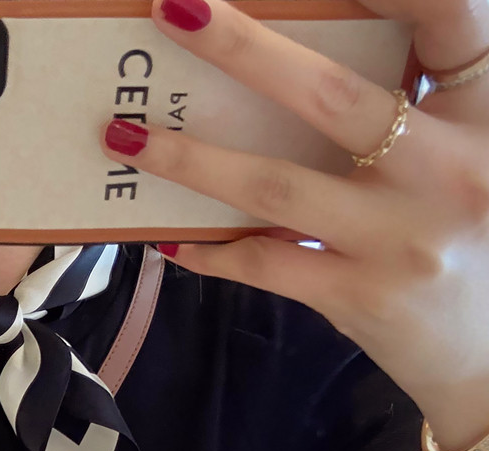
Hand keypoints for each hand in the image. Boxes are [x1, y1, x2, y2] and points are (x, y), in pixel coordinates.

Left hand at [100, 0, 488, 449]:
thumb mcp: (472, 156)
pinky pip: (268, 263)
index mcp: (483, 111)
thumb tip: (289, 76)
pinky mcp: (362, 295)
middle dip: (243, 47)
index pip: (449, 18)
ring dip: (191, 160)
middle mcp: (448, 166)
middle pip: (334, 92)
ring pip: (279, 185)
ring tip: (124, 137)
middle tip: (173, 7)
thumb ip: (415, 109)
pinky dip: (212, 252)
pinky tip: (169, 240)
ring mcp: (401, 236)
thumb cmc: (476, 242)